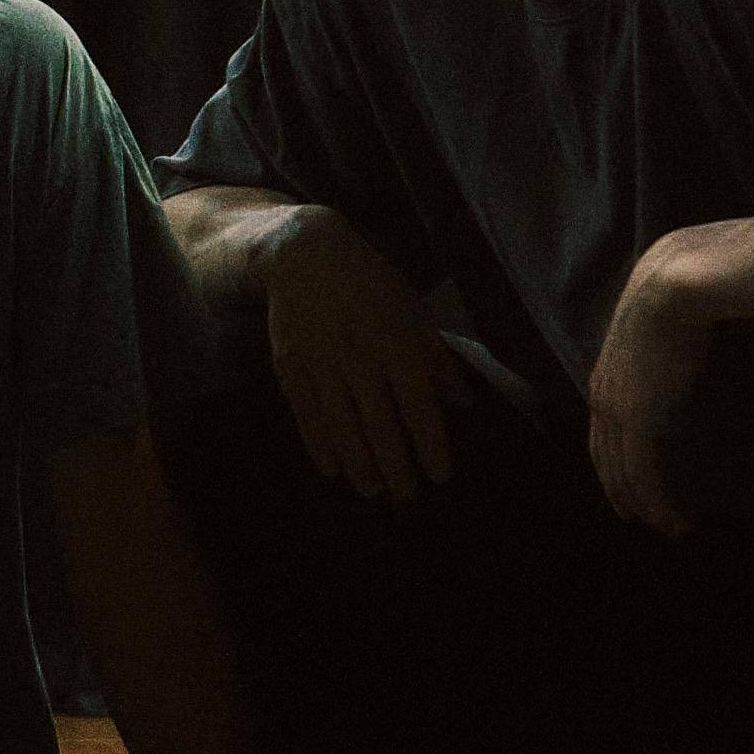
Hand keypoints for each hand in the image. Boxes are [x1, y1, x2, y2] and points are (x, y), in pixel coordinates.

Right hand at [260, 209, 454, 500]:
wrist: (305, 256)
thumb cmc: (371, 284)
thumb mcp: (414, 312)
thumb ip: (437, 359)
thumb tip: (461, 402)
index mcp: (399, 343)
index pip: (419, 407)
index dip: (431, 446)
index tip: (440, 476)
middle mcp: (362, 359)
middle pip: (381, 427)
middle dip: (396, 468)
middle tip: (406, 497)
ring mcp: (323, 365)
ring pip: (344, 428)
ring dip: (360, 465)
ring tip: (372, 492)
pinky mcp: (292, 368)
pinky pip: (308, 416)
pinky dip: (320, 446)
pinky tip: (332, 470)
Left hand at [586, 257, 711, 529]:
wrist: (676, 278)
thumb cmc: (679, 287)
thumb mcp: (659, 321)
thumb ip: (664, 342)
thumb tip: (687, 345)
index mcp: (607, 373)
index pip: (602, 431)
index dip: (613, 460)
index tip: (628, 483)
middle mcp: (603, 394)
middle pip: (606, 458)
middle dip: (623, 491)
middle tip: (644, 518)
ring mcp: (617, 407)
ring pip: (624, 472)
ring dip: (645, 505)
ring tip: (667, 527)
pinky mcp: (638, 416)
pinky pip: (643, 472)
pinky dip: (656, 502)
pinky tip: (672, 522)